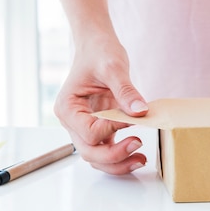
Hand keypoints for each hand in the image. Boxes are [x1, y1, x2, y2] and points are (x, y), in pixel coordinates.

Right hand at [54, 40, 148, 174]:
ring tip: (141, 159)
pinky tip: (139, 155)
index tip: (132, 118)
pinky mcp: (99, 128)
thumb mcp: (113, 67)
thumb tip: (140, 111)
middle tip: (138, 145)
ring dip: (118, 163)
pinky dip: (121, 156)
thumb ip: (126, 90)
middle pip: (89, 152)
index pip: (89, 132)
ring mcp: (84, 127)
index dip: (112, 129)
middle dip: (114, 155)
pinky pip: (106, 149)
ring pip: (97, 157)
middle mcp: (73, 122)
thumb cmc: (99, 53)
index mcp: (68, 108)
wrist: (99, 47)